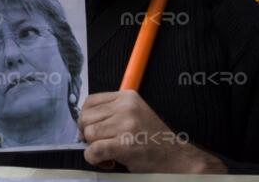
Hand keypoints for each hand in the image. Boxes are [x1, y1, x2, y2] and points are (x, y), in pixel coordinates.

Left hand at [79, 90, 225, 173]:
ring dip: (93, 148)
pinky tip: (108, 161)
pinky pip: (93, 151)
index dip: (86, 118)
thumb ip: (112, 112)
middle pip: (86, 117)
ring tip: (108, 154)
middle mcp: (126, 107)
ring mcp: (126, 125)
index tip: (92, 130)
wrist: (174, 157)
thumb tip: (83, 121)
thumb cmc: (152, 139)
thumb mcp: (134, 114)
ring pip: (89, 134)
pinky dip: (95, 159)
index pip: (90, 101)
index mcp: (127, 97)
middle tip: (101, 144)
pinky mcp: (124, 145)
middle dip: (88, 134)